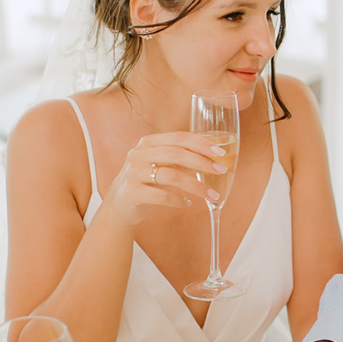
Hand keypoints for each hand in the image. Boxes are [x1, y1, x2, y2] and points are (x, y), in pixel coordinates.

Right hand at [104, 131, 229, 226]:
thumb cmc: (148, 178)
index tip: (221, 152)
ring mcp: (133, 173)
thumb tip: (216, 154)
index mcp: (148, 142)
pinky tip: (188, 203)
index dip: (202, 143)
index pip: (179, 137)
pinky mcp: (131, 192)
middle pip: (176, 154)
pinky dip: (178, 200)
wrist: (121, 201)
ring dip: (196, 186)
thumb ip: (184, 156)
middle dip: (202, 162)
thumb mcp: (163, 163)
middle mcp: (138, 154)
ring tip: (212, 195)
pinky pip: (161, 196)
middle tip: (221, 171)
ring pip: (171, 176)